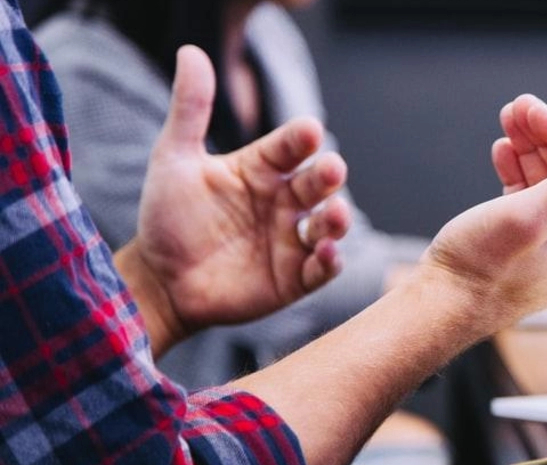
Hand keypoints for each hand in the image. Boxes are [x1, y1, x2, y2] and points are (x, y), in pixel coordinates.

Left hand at [118, 46, 350, 352]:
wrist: (158, 280)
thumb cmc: (168, 218)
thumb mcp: (174, 159)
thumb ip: (190, 109)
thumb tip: (191, 52)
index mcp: (262, 170)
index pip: (290, 147)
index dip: (301, 139)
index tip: (309, 130)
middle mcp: (283, 201)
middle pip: (317, 184)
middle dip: (328, 176)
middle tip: (331, 169)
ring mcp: (291, 240)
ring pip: (329, 224)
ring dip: (338, 219)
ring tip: (335, 215)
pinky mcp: (294, 278)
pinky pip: (321, 269)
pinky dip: (330, 261)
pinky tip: (326, 253)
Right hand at [491, 96, 546, 309]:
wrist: (440, 309)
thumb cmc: (481, 270)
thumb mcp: (529, 216)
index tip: (531, 108)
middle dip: (546, 135)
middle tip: (516, 107)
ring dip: (530, 148)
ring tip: (507, 121)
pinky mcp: (528, 244)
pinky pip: (532, 197)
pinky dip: (519, 171)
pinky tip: (503, 151)